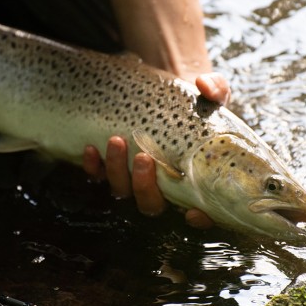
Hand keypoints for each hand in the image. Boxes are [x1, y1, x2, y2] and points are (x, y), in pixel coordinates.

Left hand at [82, 72, 230, 228]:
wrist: (164, 98)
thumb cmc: (193, 104)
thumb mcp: (210, 94)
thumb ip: (215, 89)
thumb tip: (205, 85)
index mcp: (194, 180)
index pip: (201, 214)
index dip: (200, 220)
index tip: (192, 213)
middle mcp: (163, 187)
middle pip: (151, 204)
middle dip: (144, 187)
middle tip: (143, 157)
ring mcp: (135, 180)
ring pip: (123, 191)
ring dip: (117, 171)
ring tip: (116, 141)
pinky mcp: (113, 168)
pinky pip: (98, 177)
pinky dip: (93, 167)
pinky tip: (90, 149)